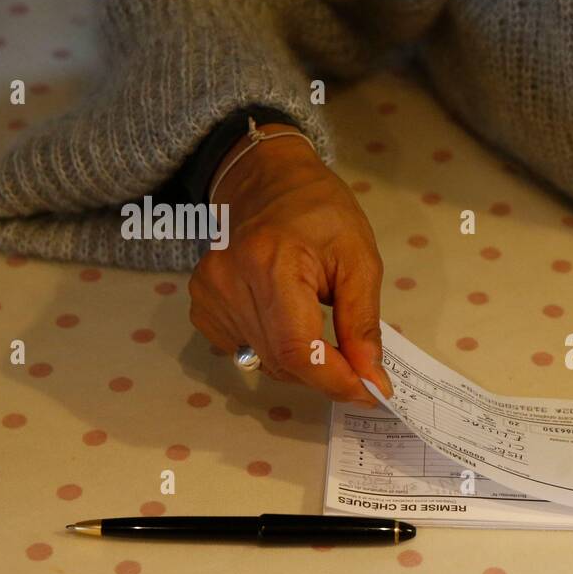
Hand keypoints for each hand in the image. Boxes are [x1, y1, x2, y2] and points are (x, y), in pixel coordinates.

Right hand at [188, 123, 390, 406]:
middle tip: (358, 363)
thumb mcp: (359, 261)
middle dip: (327, 374)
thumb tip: (371, 378)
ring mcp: (208, 295)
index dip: (336, 380)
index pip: (298, 349)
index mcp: (270, 263)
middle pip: (281, 362)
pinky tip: (289, 320)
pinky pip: (244, 351)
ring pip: (265, 363)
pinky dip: (275, 351)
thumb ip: (363, 324)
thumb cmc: (321, 214)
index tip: (371, 391)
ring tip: (325, 332)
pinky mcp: (201, 305)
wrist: (267, 182)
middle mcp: (229, 282)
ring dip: (303, 364)